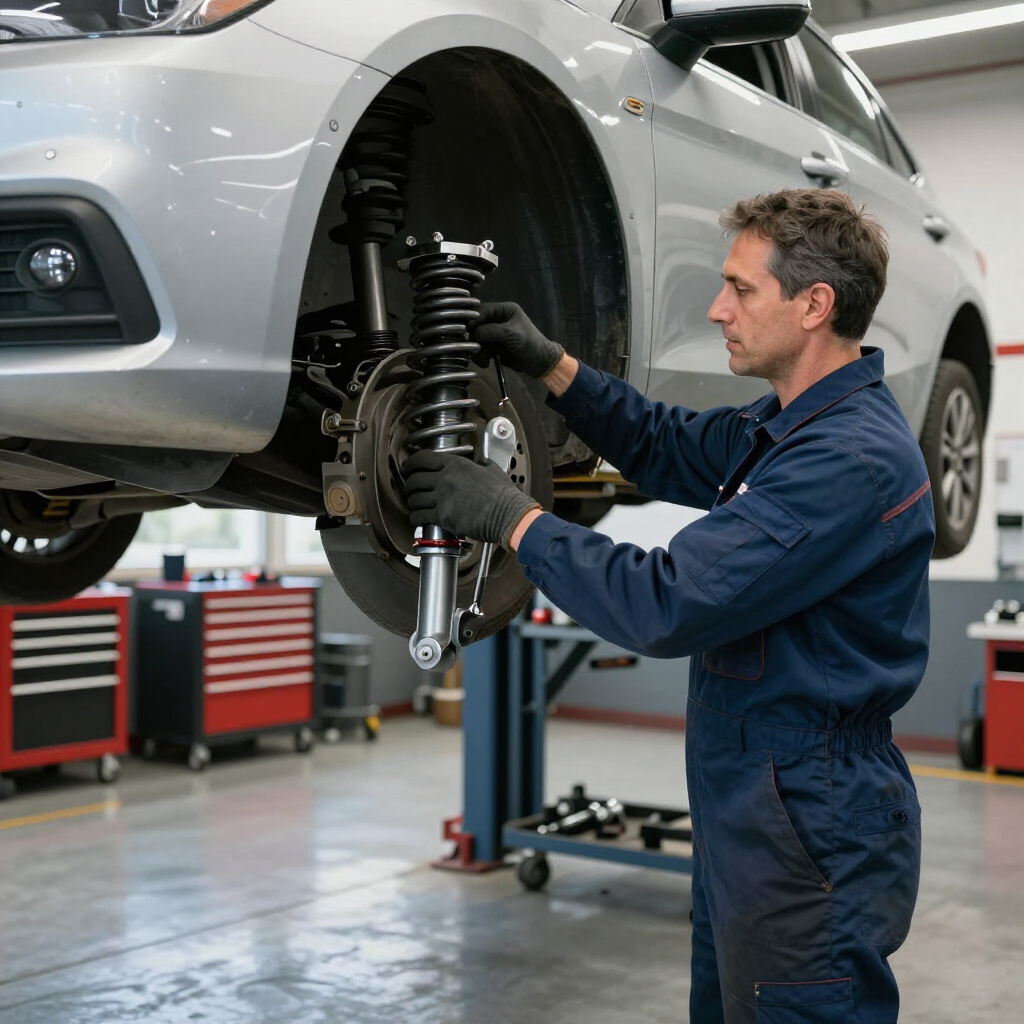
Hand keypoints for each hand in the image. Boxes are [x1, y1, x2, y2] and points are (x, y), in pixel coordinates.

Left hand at [403, 449, 541, 546]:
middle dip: (409, 484)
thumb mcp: (493, 470)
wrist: (506, 514)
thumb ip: (483, 463)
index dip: (411, 463)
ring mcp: (442, 498)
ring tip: (414, 504)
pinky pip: (420, 516)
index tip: (408, 467)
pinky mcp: (442, 516)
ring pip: (415, 499)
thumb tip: (481, 461)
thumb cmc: (503, 495)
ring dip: (412, 502)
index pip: (423, 459)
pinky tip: (417, 518)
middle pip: (415, 479)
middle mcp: (445, 478)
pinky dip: (415, 517)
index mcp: (456, 464)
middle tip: (410, 488)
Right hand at [471, 301, 563, 378]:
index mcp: (505, 310)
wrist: (539, 363)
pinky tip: (486, 363)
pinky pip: (480, 349)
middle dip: (474, 337)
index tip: (467, 328)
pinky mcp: (492, 346)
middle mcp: (497, 319)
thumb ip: (490, 331)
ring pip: (476, 338)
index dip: (473, 318)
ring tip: (483, 359)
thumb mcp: (511, 334)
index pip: (483, 309)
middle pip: (476, 325)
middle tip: (474, 347)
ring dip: (477, 349)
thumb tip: (471, 331)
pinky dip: (480, 356)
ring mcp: (494, 333)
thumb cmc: (530, 343)